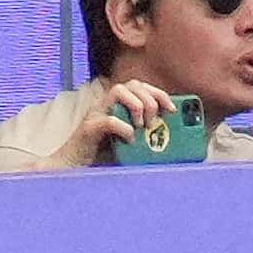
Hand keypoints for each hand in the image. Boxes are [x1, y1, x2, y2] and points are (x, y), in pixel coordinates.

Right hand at [52, 79, 176, 169]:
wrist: (76, 168)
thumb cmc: (106, 155)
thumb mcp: (134, 142)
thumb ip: (148, 134)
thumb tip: (177, 137)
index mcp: (118, 106)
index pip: (140, 86)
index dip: (159, 93)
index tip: (172, 109)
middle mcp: (107, 105)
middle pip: (132, 84)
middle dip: (150, 100)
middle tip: (153, 123)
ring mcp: (96, 113)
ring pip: (118, 91)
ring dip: (136, 106)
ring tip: (141, 127)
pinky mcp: (89, 128)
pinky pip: (108, 119)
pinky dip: (124, 129)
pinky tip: (129, 140)